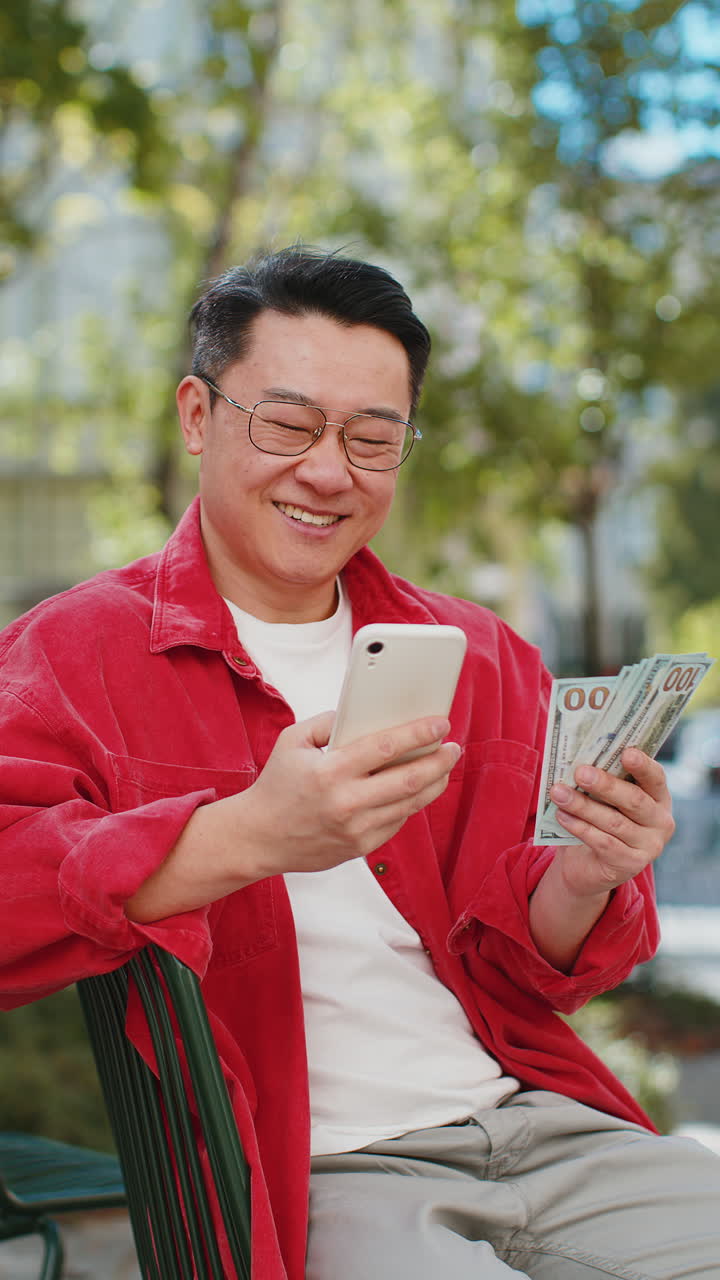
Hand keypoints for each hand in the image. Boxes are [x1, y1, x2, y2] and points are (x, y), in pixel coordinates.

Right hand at [240, 711, 460, 878]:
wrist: (259, 837)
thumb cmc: (276, 786)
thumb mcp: (292, 741)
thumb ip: (327, 721)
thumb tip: (361, 713)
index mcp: (330, 771)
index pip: (386, 747)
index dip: (419, 733)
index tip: (440, 723)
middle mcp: (346, 802)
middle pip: (408, 779)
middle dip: (439, 760)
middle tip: (453, 747)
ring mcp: (355, 828)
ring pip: (410, 803)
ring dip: (433, 783)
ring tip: (444, 766)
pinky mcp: (359, 847)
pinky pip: (397, 822)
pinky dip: (411, 803)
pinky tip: (416, 788)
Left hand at [549, 747, 675, 899]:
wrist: (592, 865)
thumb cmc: (600, 819)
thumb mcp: (607, 799)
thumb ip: (603, 781)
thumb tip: (580, 761)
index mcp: (659, 797)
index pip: (656, 777)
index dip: (642, 765)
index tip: (627, 752)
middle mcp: (660, 821)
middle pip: (634, 800)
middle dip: (605, 784)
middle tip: (580, 772)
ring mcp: (649, 846)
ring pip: (614, 822)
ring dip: (583, 805)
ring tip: (559, 793)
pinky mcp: (631, 865)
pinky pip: (603, 843)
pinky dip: (580, 828)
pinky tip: (562, 816)